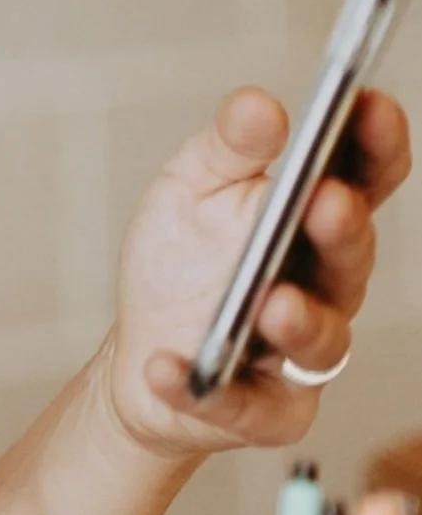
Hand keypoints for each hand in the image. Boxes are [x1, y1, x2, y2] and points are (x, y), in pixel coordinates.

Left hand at [101, 86, 410, 457]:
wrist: (138, 350)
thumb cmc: (180, 263)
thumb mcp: (190, 188)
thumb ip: (227, 148)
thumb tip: (259, 104)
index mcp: (310, 223)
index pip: (362, 181)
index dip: (375, 146)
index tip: (370, 105)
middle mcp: (322, 288)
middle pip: (348, 259)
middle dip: (341, 230)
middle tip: (326, 201)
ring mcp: (300, 353)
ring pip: (319, 340)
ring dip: (298, 320)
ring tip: (272, 303)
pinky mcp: (266, 410)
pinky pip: (241, 404)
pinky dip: (203, 388)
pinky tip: (166, 369)